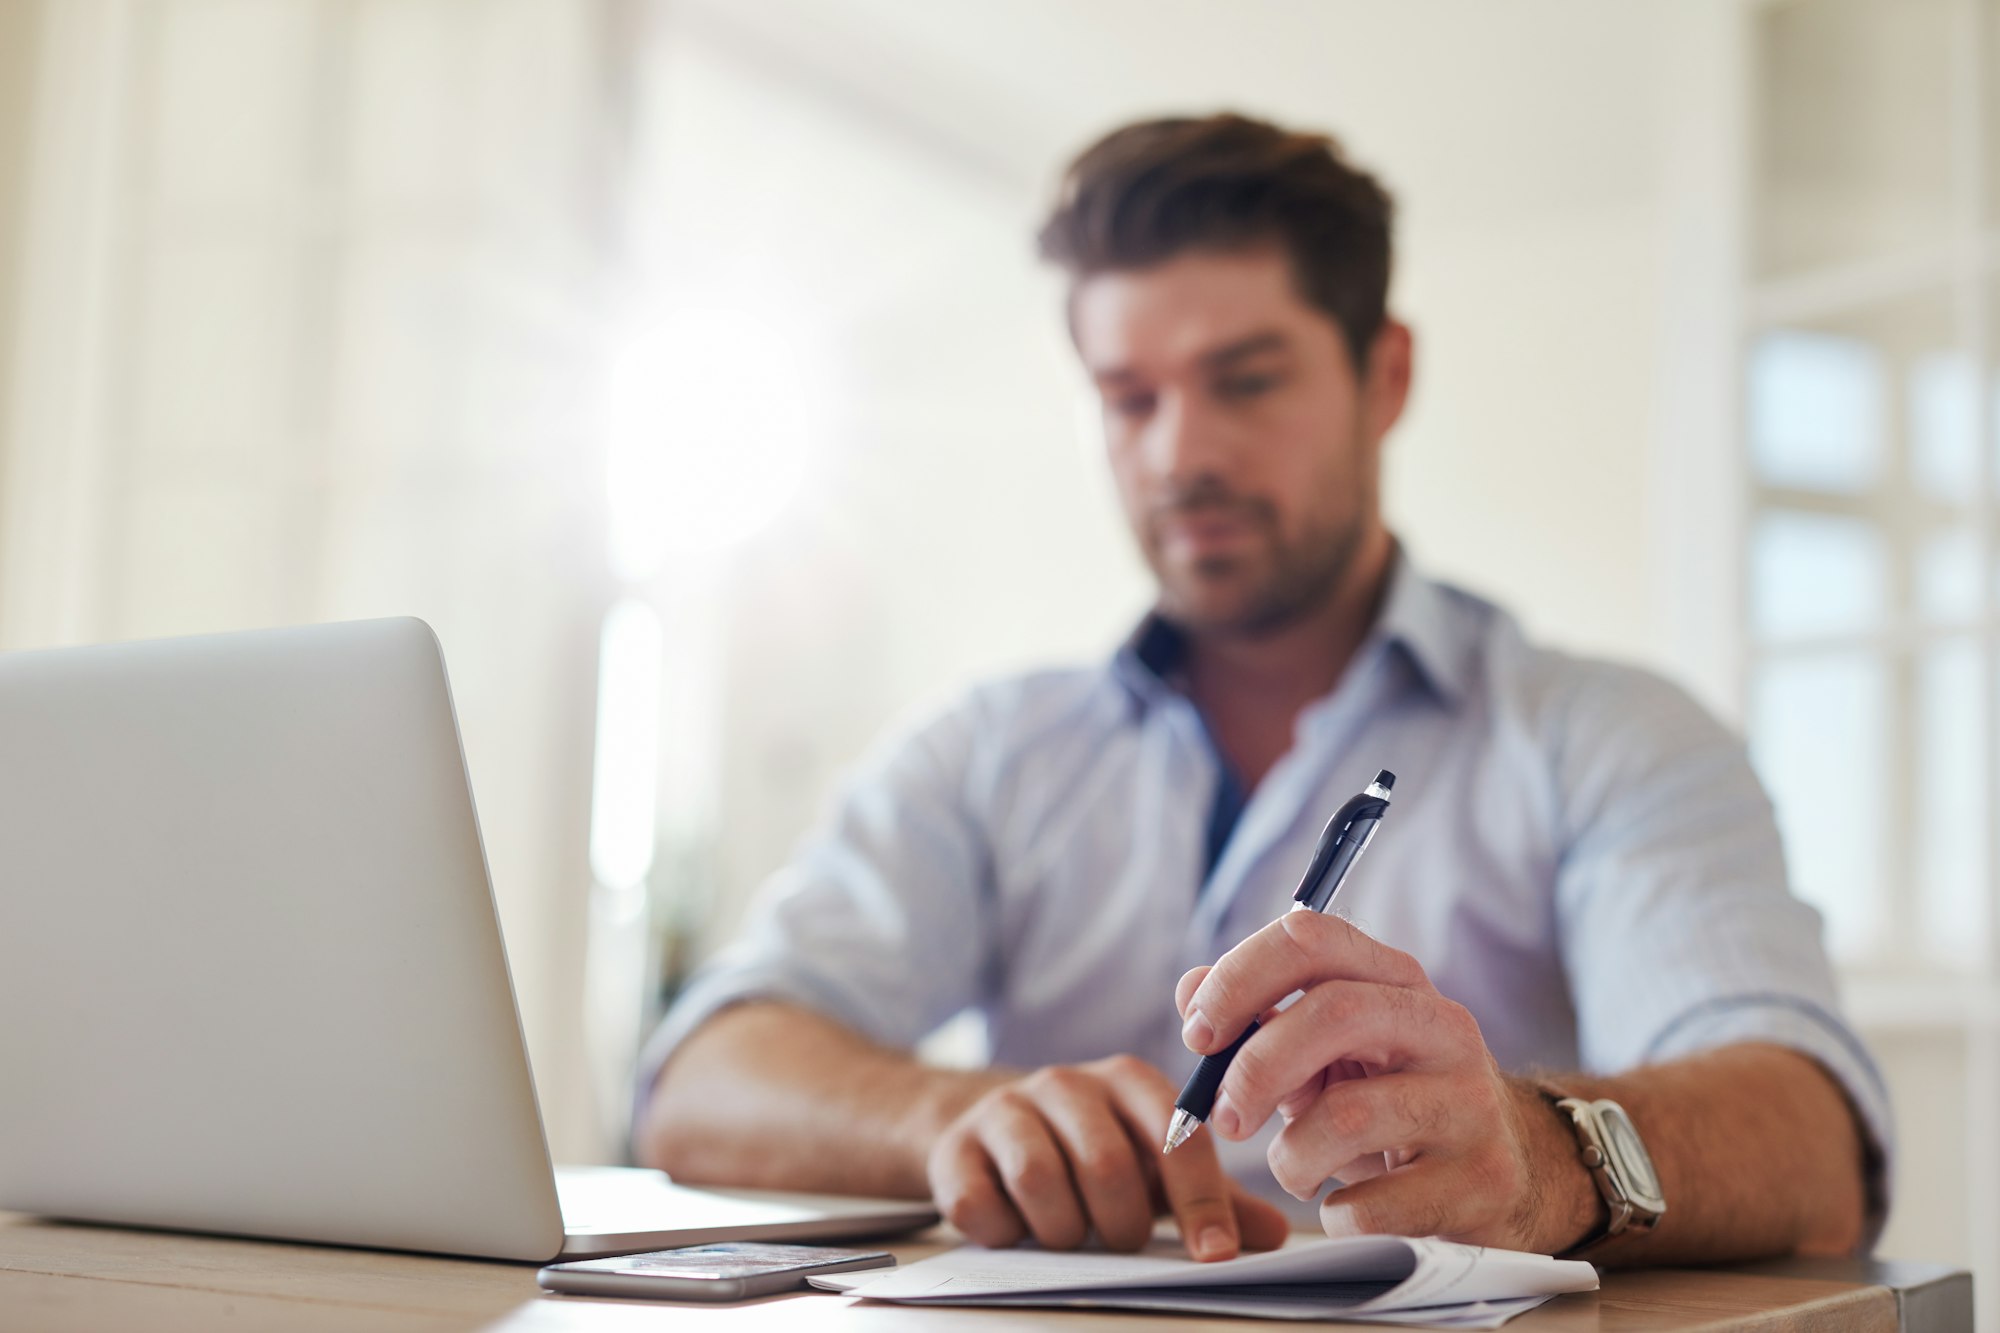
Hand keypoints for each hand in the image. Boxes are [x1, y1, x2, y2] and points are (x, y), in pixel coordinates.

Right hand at [925, 1053, 1290, 1260]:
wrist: (988, 1131)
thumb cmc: (1091, 1151)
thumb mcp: (1155, 1169)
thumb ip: (1214, 1199)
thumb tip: (1276, 1237)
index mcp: (1129, 1082)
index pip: (1176, 1137)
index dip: (1200, 1202)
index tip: (1213, 1256)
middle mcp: (1066, 1084)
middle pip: (1106, 1166)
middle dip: (1122, 1226)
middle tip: (1121, 1240)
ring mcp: (1004, 1109)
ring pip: (1041, 1182)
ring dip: (1064, 1231)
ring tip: (1070, 1234)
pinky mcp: (954, 1147)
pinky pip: (981, 1205)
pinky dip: (1004, 1233)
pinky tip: (1014, 1227)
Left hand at [1175, 912, 1593, 1251]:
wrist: (1505, 1174)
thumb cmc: (1390, 1103)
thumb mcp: (1327, 1052)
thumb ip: (1259, 1016)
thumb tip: (1189, 988)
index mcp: (1395, 979)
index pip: (1310, 937)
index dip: (1238, 979)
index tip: (1198, 1034)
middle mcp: (1441, 1026)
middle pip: (1332, 1013)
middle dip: (1254, 1070)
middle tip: (1223, 1118)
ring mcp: (1469, 1102)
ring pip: (1349, 1115)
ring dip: (1290, 1156)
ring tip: (1292, 1168)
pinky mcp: (1481, 1179)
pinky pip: (1375, 1202)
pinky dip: (1336, 1214)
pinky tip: (1344, 1208)